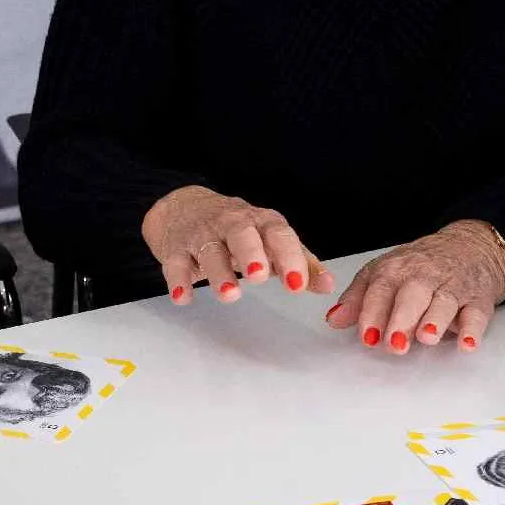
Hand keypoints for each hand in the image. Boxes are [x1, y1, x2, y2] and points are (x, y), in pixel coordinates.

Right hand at [141, 185, 332, 305]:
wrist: (183, 207)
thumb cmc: (236, 231)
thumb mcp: (270, 241)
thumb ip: (300, 263)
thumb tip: (328, 285)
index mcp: (261, 223)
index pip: (278, 235)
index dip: (289, 258)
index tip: (297, 284)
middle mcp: (232, 224)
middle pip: (241, 234)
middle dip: (251, 254)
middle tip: (260, 276)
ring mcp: (202, 234)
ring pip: (210, 250)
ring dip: (219, 272)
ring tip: (230, 294)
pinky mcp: (175, 248)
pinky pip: (175, 262)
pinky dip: (179, 279)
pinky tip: (183, 297)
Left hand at [325, 220, 504, 353]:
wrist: (471, 246)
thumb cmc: (421, 266)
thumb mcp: (385, 272)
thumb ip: (359, 298)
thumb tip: (333, 320)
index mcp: (396, 270)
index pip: (381, 289)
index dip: (372, 312)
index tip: (366, 335)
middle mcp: (424, 276)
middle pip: (413, 294)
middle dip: (402, 318)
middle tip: (394, 343)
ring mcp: (453, 287)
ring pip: (444, 301)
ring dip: (435, 319)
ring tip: (426, 337)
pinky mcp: (478, 299)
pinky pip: (477, 313)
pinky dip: (473, 329)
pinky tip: (467, 343)